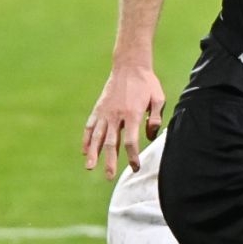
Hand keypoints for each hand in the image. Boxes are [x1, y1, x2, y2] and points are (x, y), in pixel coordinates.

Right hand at [83, 64, 164, 178]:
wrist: (129, 66)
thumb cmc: (147, 84)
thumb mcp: (158, 98)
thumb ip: (156, 118)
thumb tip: (151, 136)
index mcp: (132, 114)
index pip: (131, 141)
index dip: (132, 156)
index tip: (135, 167)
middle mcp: (116, 115)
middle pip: (111, 142)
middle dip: (110, 161)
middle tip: (109, 177)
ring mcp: (105, 112)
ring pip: (96, 136)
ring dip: (92, 153)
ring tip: (89, 167)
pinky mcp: (98, 108)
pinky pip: (90, 126)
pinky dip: (86, 139)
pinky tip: (84, 151)